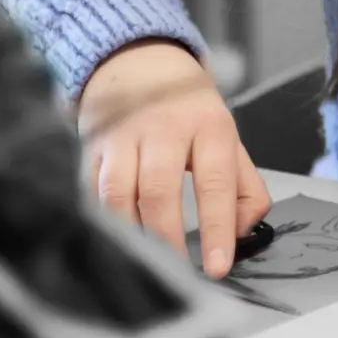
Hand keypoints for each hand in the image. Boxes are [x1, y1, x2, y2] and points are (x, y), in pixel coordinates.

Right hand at [78, 40, 269, 277]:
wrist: (142, 62)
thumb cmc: (189, 110)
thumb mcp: (228, 138)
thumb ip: (245, 186)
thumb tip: (246, 229)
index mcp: (208, 127)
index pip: (216, 183)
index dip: (217, 229)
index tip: (217, 267)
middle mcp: (163, 129)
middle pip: (159, 190)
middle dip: (166, 239)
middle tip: (176, 275)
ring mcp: (123, 137)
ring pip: (118, 194)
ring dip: (130, 234)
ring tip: (144, 264)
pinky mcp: (92, 147)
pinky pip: (91, 192)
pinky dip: (101, 221)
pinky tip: (112, 241)